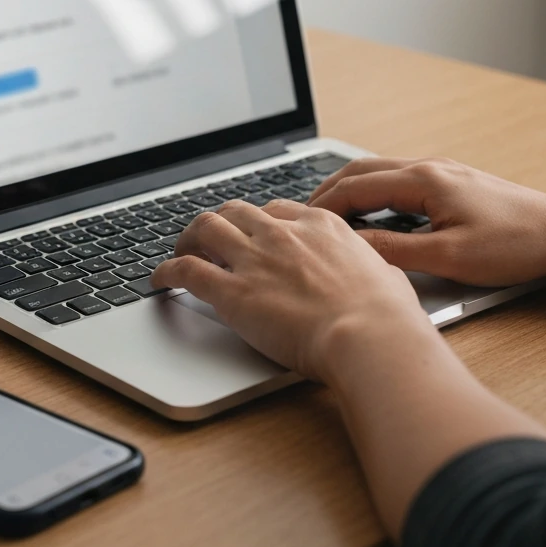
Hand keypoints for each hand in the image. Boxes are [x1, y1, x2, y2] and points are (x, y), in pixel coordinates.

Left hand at [150, 199, 435, 380]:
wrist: (369, 337)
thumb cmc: (386, 316)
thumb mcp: (386, 275)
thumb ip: (371, 268)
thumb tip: (378, 276)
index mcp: (320, 226)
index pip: (277, 209)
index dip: (259, 221)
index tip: (252, 232)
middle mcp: (283, 234)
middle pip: (236, 211)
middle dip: (220, 222)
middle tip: (210, 238)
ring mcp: (254, 260)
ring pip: (205, 228)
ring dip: (187, 238)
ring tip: (179, 250)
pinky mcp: (232, 292)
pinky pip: (186, 270)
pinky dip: (167, 272)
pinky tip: (159, 281)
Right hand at [308, 157, 545, 286]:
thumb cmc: (515, 246)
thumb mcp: (448, 258)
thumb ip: (395, 251)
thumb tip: (353, 248)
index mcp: (424, 180)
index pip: (355, 187)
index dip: (322, 206)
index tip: (298, 223)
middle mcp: (430, 167)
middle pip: (361, 171)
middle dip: (326, 192)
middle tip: (299, 216)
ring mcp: (443, 172)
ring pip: (380, 173)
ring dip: (349, 191)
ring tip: (326, 215)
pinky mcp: (453, 184)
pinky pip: (399, 181)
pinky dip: (373, 193)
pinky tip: (370, 214)